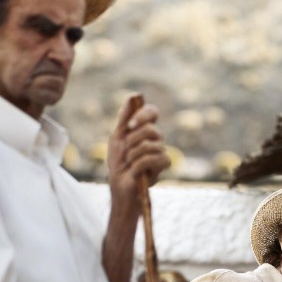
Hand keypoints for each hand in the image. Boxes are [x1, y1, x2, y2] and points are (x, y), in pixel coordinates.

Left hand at [107, 94, 170, 209]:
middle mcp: (156, 138)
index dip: (144, 114)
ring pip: (149, 144)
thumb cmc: (118, 162)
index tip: (130, 125)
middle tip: (126, 152)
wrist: (120, 185)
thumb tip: (134, 96)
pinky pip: (154, 157)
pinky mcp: (164, 163)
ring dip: (133, 155)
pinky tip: (135, 171)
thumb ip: (125, 117)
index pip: (152, 112)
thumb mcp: (117, 137)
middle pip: (150, 129)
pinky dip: (139, 164)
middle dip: (132, 141)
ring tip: (129, 163)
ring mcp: (161, 150)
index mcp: (145, 129)